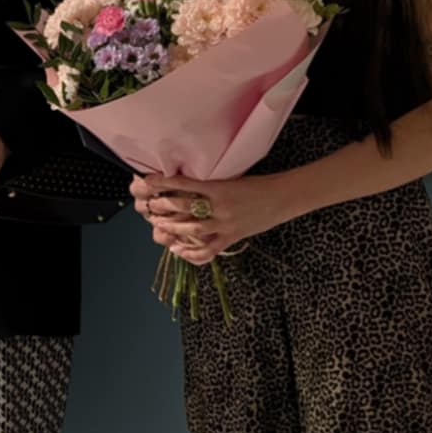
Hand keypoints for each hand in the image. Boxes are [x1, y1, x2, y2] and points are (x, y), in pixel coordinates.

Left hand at [132, 171, 293, 263]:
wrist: (282, 197)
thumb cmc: (257, 185)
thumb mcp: (232, 179)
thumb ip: (211, 185)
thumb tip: (186, 186)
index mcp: (219, 187)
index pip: (185, 184)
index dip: (164, 183)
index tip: (149, 181)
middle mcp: (220, 206)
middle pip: (184, 207)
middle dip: (163, 207)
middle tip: (150, 207)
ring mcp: (226, 224)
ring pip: (192, 229)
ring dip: (172, 229)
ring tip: (158, 226)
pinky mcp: (232, 237)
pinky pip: (208, 250)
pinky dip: (191, 253)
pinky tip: (177, 250)